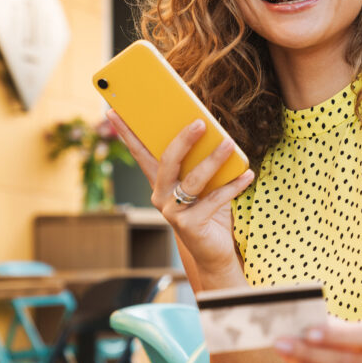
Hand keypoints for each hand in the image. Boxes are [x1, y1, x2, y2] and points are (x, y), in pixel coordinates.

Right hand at [106, 110, 253, 273]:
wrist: (215, 251)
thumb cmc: (210, 210)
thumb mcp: (204, 181)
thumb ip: (200, 160)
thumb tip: (212, 128)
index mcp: (160, 181)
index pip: (140, 152)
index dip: (126, 133)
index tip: (113, 111)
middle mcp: (160, 195)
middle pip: (168, 161)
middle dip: (183, 139)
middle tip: (201, 122)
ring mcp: (171, 211)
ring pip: (192, 180)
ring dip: (213, 160)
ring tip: (229, 144)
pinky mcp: (188, 225)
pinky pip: (213, 200)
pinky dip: (232, 186)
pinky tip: (248, 175)